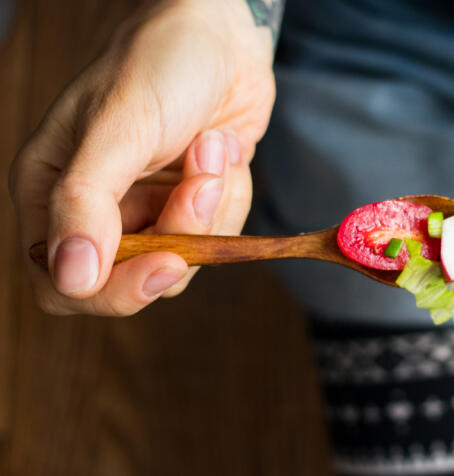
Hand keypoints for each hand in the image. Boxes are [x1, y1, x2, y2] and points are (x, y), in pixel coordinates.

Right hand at [9, 0, 275, 314]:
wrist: (223, 36)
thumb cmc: (160, 64)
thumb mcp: (117, 127)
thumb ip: (86, 203)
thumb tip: (71, 277)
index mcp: (50, 191)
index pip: (64, 284)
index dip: (116, 289)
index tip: (167, 262)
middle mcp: (95, 209)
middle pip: (134, 279)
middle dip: (181, 233)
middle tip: (202, 181)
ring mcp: (147, 209)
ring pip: (185, 260)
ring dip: (212, 205)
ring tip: (210, 144)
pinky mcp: (190, 205)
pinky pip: (218, 237)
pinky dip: (230, 195)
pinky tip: (223, 147)